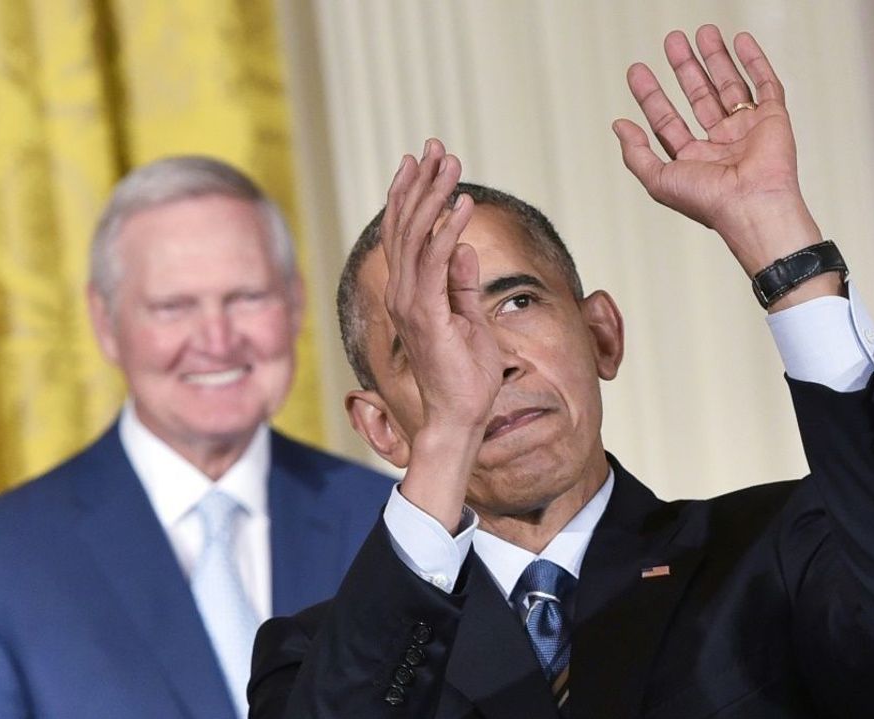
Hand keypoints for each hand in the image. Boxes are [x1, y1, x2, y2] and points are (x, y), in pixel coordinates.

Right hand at [382, 139, 502, 436]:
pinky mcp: (427, 316)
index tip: (424, 161)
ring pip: (416, 238)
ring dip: (434, 197)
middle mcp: (404, 294)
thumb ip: (462, 284)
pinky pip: (435, 265)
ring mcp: (412, 305)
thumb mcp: (469, 319)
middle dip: (420, 183)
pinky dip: (448, 232)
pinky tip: (462, 205)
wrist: (459, 417)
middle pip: (405, 226)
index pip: (406, 234)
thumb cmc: (465, 375)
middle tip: (435, 146)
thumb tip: (465, 249)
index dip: (412, 195)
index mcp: (411, 293)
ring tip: (450, 163)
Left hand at [613, 25, 823, 275]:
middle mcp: (719, 144)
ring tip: (702, 32)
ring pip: (729, 85)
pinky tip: (740, 41)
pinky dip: (754, 61)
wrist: (752, 204)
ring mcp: (746, 130)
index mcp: (693, 160)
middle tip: (672, 42)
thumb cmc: (709, 201)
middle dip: (685, 67)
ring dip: (715, 58)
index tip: (638, 71)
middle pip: (698, 96)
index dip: (651, 95)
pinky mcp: (773, 119)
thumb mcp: (658, 179)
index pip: (667, 120)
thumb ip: (636, 153)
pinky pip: (765, 83)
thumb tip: (619, 125)